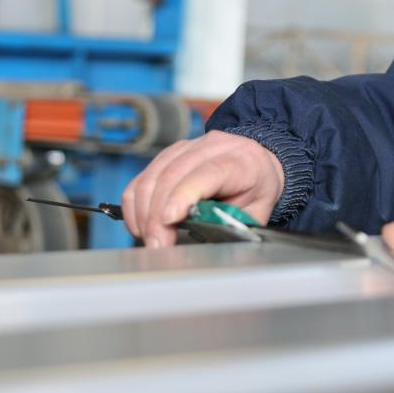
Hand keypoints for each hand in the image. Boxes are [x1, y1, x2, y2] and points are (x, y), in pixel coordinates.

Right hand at [121, 130, 283, 247]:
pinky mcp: (167, 155)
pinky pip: (141, 179)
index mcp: (240, 160)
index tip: (169, 219)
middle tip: (157, 245)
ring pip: (152, 176)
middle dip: (158, 215)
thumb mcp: (257, 211)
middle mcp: (211, 147)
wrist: (255, 162)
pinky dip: (136, 206)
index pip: (207, 172)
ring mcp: (186, 147)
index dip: (184, 194)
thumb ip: (233, 224)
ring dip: (144, 213)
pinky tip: (143, 226)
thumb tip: (207, 239)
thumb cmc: (256, 189)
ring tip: (151, 239)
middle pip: (173, 175)